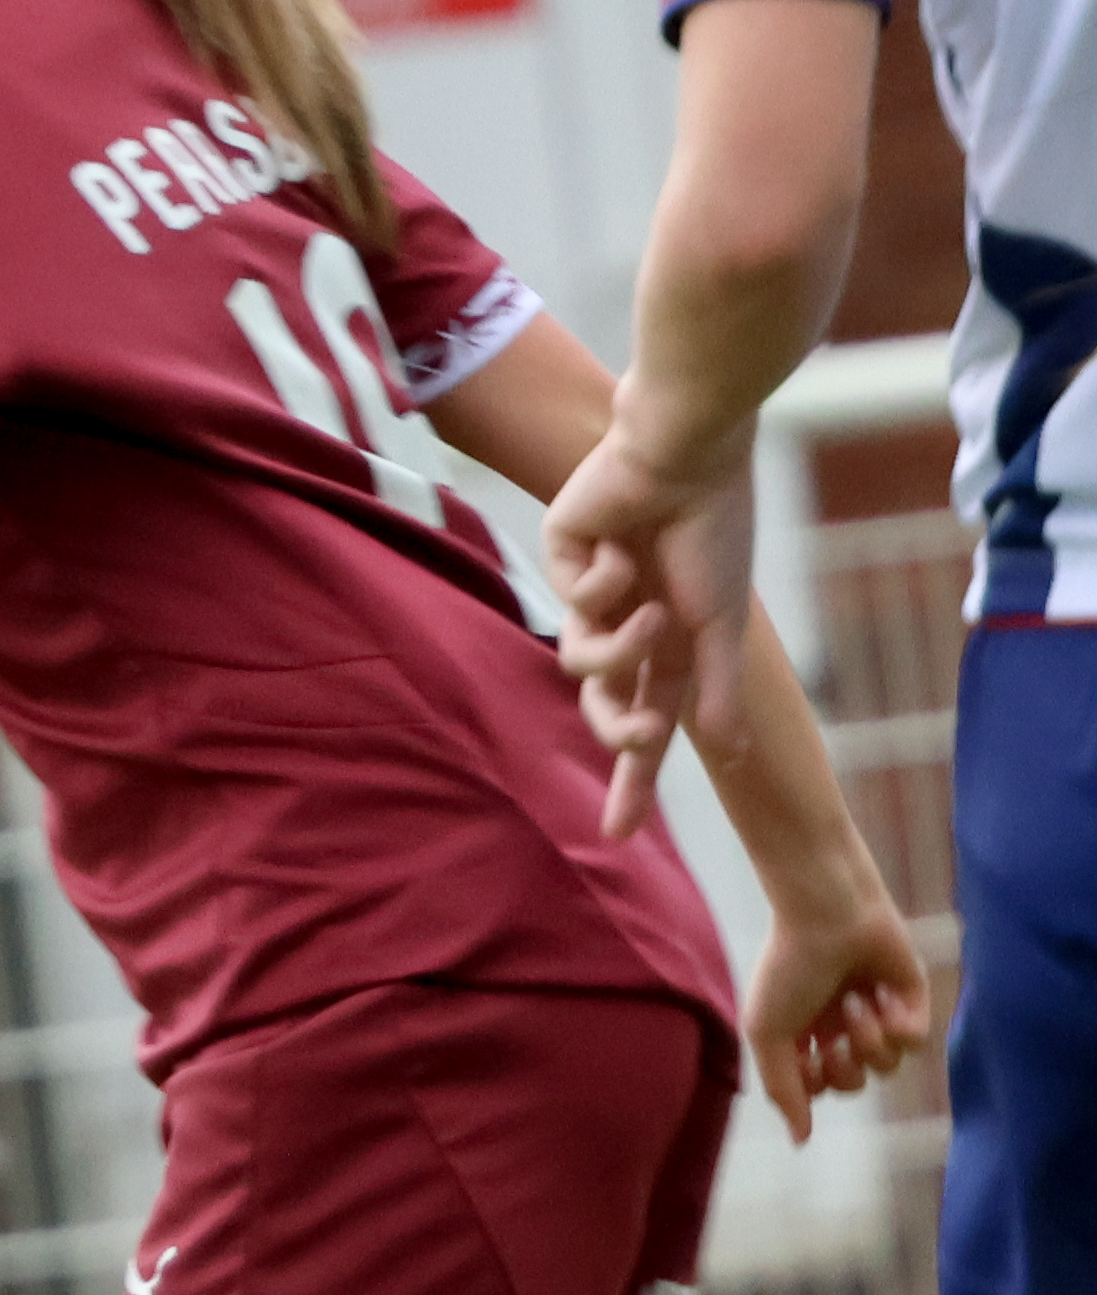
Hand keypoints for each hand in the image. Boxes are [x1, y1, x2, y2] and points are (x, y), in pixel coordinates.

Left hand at [537, 421, 759, 842]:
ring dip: (620, 643)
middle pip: (603, 706)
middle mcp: (632, 623)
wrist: (688, 456)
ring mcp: (595, 592)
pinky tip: (622, 546)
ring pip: (581, 661)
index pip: (649, 726)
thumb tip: (732, 756)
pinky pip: (571, 602)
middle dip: (619, 731)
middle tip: (639, 736)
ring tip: (649, 605)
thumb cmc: (716, 532)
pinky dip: (603, 584)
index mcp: (675, 644)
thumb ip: (718, 690)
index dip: (633, 780)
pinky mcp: (563, 558)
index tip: (616, 838)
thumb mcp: (722, 625)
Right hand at [741, 892, 937, 1142]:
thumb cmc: (789, 969)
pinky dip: (897, 1025)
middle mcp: (841, 1025)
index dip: (816, 1085)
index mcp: (804, 1032)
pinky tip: (879, 997)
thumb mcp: (767, 1034)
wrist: (827, 916)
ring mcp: (878, 1011)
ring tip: (856, 1005)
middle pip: (856, 1081)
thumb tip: (800, 1142)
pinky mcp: (911, 997)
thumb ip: (783, 1090)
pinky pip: (915, 1039)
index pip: (820, 1084)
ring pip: (889, 1064)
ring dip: (869, 1040)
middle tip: (835, 1044)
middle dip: (846, 1070)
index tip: (805, 1063)